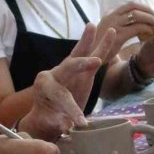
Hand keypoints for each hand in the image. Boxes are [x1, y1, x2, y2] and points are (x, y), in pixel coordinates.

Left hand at [19, 24, 115, 140]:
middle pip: (68, 66)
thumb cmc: (48, 121)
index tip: (81, 123)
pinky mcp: (81, 70)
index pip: (60, 95)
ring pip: (79, 54)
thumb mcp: (49, 125)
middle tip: (95, 63)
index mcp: (43, 86)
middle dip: (81, 65)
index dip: (72, 110)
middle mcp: (54, 73)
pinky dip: (101, 45)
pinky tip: (109, 32)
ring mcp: (68, 69)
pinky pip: (92, 56)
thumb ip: (58, 124)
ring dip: (87, 41)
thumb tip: (67, 126)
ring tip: (92, 26)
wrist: (46, 116)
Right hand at [97, 2, 153, 59]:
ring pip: (137, 16)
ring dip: (150, 19)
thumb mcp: (109, 32)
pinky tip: (150, 34)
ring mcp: (115, 26)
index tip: (151, 12)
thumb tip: (139, 25)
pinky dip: (146, 29)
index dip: (143, 7)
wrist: (90, 58)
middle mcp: (112, 18)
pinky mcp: (119, 36)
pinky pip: (137, 28)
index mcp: (110, 15)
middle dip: (148, 11)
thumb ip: (120, 26)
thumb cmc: (101, 47)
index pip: (129, 5)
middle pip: (134, 7)